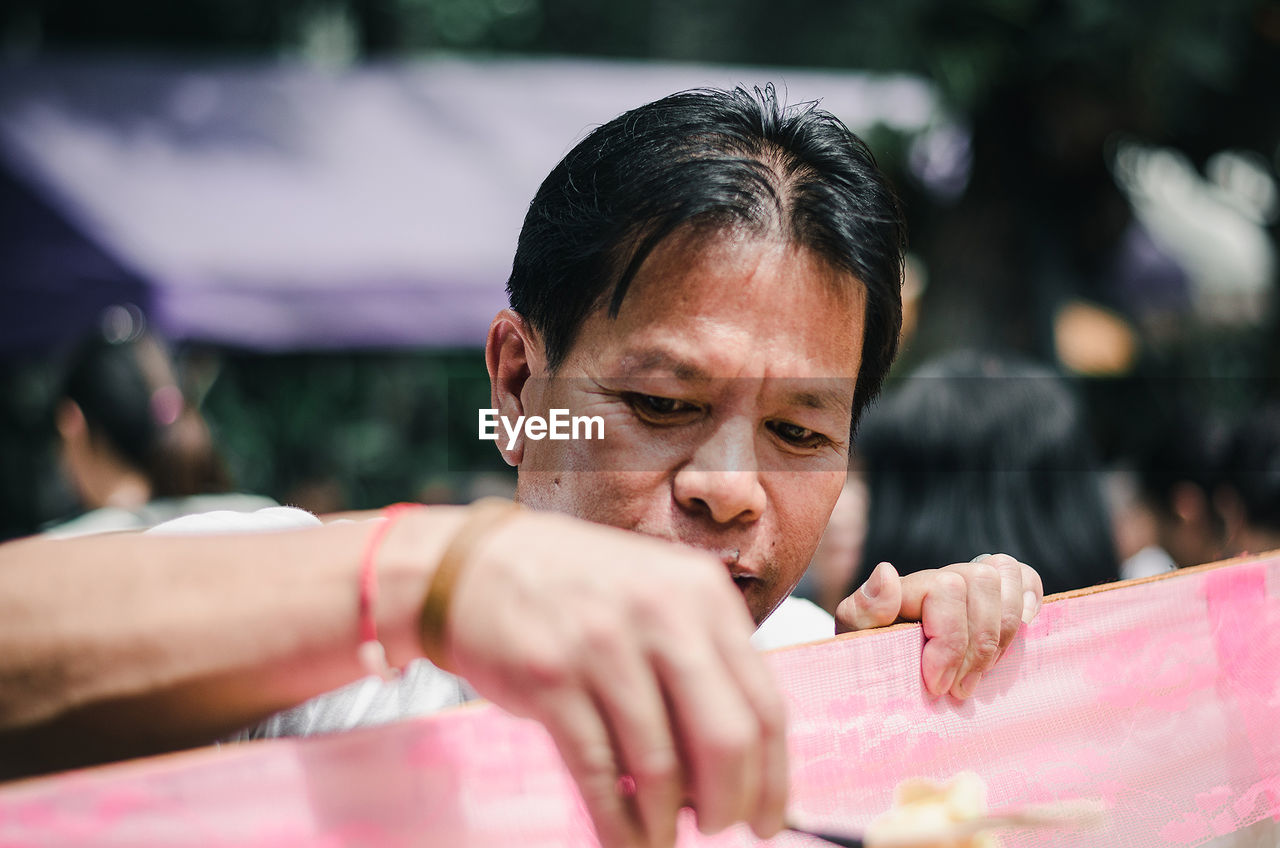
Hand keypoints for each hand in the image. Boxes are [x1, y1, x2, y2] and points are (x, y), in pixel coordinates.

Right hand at [441, 511, 786, 847]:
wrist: (473, 564)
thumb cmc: (576, 589)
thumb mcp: (656, 594)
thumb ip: (702, 660)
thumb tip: (742, 766)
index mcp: (701, 594)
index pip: (765, 703)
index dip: (773, 777)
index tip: (770, 818)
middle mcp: (661, 614)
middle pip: (727, 739)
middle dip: (730, 804)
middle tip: (719, 828)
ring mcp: (604, 645)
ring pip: (662, 766)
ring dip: (670, 823)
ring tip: (665, 835)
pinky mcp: (550, 679)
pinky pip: (600, 774)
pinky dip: (620, 825)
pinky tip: (628, 842)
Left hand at [833, 554, 1042, 698]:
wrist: (885, 673)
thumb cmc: (872, 658)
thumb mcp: (857, 638)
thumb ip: (865, 608)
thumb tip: (887, 573)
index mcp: (908, 586)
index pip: (947, 589)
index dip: (950, 642)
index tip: (937, 685)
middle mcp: (943, 577)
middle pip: (982, 582)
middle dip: (977, 645)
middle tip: (959, 689)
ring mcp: (971, 583)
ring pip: (1005, 576)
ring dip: (1001, 634)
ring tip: (981, 673)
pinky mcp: (996, 597)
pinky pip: (1025, 577)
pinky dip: (1029, 600)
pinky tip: (1019, 633)